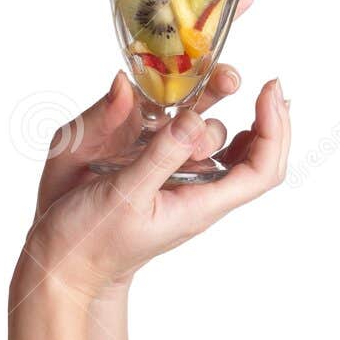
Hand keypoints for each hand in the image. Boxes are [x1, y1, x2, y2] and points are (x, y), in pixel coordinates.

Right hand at [18, 4, 289, 301]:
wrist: (63, 262)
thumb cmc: (91, 239)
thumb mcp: (124, 196)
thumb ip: (160, 155)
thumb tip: (195, 116)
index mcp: (198, 203)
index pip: (262, 170)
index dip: (275, 129)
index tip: (268, 91)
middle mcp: (197, 192)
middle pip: (252, 153)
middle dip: (255, 114)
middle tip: (243, 77)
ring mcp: (181, 183)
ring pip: (219, 142)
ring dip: (216, 108)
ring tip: (209, 78)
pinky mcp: (159, 173)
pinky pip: (187, 142)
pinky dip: (192, 117)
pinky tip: (184, 99)